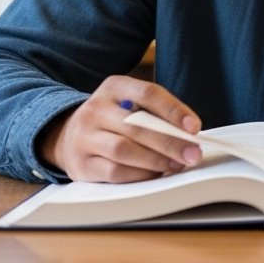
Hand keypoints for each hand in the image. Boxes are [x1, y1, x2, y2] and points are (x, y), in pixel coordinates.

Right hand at [38, 76, 203, 182]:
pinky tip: (155, 174)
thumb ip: (158, 115)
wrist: (68, 136)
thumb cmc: (115, 121)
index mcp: (114, 87)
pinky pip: (115, 172)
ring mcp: (83, 137)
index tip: (195, 127)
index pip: (148, 93)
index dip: (174, 110)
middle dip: (170, 143)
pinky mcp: (80, 164)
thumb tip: (189, 136)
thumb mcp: (132, 105)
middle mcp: (95, 109)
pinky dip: (140, 175)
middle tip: (193, 154)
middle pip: (137, 126)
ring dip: (156, 160)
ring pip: (124, 150)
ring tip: (176, 165)